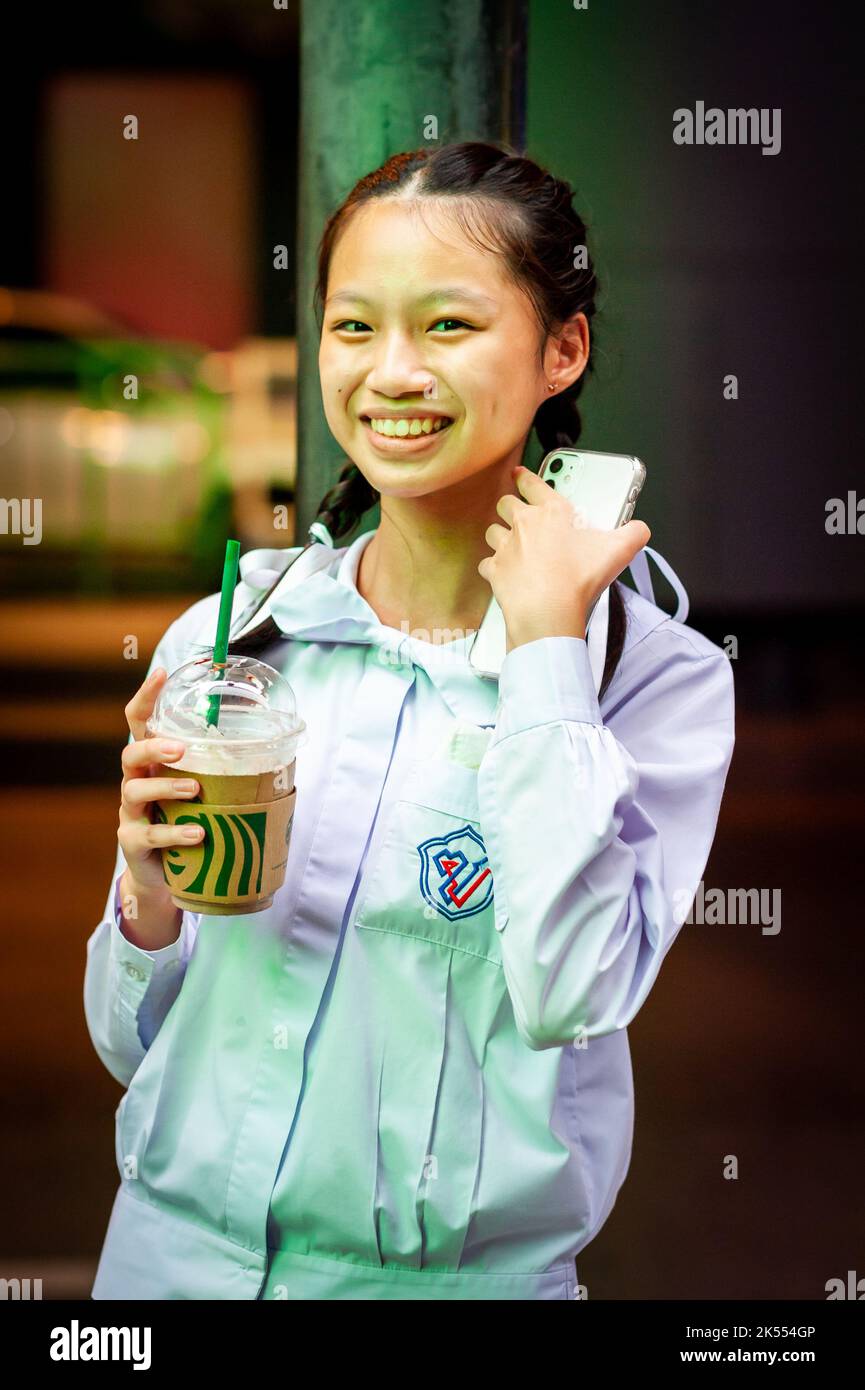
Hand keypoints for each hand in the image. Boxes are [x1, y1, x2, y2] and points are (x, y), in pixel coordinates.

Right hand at [116, 668, 204, 940]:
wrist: (163, 877)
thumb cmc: (188, 821)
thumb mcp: (204, 793)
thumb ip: (224, 770)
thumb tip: (283, 748)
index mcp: (154, 764)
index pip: (141, 722)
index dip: (147, 696)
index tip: (164, 672)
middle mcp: (137, 783)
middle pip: (131, 754)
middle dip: (154, 747)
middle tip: (182, 749)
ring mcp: (131, 813)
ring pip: (136, 791)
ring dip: (167, 786)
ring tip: (196, 790)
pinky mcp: (132, 843)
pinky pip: (149, 834)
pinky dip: (175, 832)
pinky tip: (198, 833)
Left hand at [478, 464, 650, 650]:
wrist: (547, 610)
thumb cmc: (577, 579)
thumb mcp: (618, 551)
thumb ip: (633, 533)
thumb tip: (639, 529)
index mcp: (551, 513)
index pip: (533, 484)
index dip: (526, 477)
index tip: (520, 474)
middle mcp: (524, 525)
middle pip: (506, 504)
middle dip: (512, 506)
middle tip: (521, 513)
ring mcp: (506, 548)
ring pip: (493, 530)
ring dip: (501, 534)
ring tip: (513, 542)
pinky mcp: (495, 571)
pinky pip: (487, 563)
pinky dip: (494, 566)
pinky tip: (505, 571)